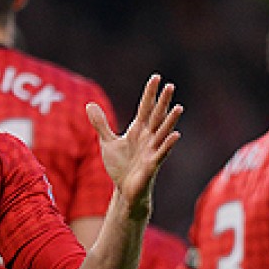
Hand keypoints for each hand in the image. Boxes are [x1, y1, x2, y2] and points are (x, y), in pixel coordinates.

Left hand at [87, 74, 181, 218]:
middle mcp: (148, 138)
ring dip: (170, 121)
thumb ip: (101, 124)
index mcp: (138, 130)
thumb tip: (89, 104)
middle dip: (163, 102)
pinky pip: (161, 153)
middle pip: (157, 116)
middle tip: (170, 85)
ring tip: (179, 107)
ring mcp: (151, 150)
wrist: (124, 191)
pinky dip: (168, 144)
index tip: (156, 77)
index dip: (150, 93)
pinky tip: (175, 135)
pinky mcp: (152, 165)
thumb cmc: (120, 166)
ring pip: (162, 133)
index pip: (145, 108)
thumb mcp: (107, 142)